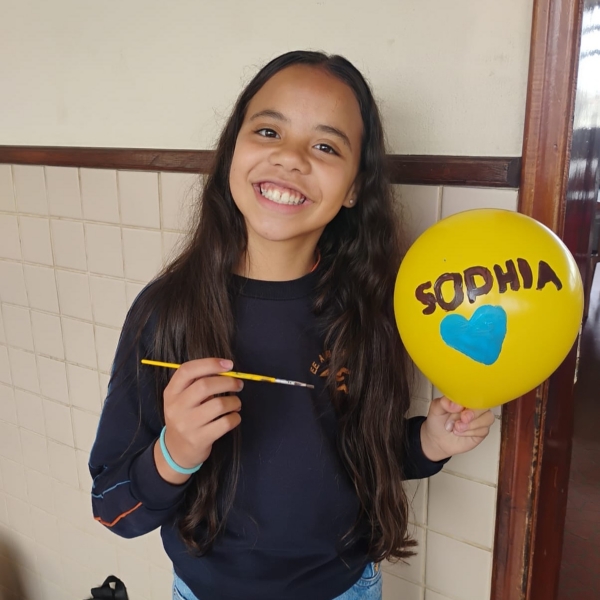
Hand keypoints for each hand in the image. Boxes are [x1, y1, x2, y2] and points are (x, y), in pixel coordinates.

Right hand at [154, 358, 242, 483]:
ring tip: (236, 403)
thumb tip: (227, 370)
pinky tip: (233, 417)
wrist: (176, 450)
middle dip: (228, 382)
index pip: (187, 370)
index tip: (229, 365)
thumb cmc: (185, 417)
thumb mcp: (182, 398)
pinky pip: (225, 423)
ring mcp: (187, 425)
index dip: (210, 364)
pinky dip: (235, 417)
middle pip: (205, 386)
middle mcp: (176, 407)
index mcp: (171, 392)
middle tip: (239, 384)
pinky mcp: (199, 439)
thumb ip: (197, 383)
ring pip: (218, 405)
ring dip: (234, 401)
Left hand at [419, 396, 495, 461]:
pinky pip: (484, 430)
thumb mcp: (436, 409)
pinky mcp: (482, 430)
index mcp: (465, 397)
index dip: (470, 399)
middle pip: (485, 405)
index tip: (459, 408)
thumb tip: (455, 404)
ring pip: (488, 418)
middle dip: (473, 413)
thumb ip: (444, 403)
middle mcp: (474, 406)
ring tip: (456, 428)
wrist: (438, 440)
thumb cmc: (438, 421)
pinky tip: (460, 433)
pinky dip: (470, 432)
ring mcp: (480, 418)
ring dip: (471, 425)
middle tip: (461, 419)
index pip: (475, 392)